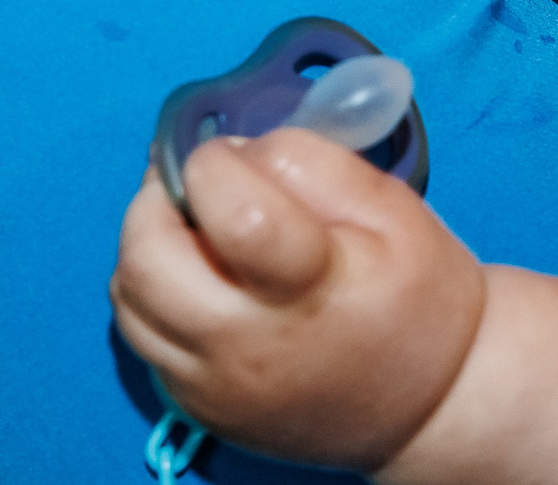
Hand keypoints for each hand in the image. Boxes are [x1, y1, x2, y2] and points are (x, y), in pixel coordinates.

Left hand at [111, 129, 485, 471]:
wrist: (428, 403)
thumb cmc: (417, 298)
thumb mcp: (392, 209)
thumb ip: (313, 164)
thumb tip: (238, 152)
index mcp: (308, 288)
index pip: (232, 213)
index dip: (213, 163)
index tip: (234, 154)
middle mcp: (246, 345)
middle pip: (146, 262)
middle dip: (154, 203)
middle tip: (195, 187)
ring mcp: (212, 384)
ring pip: (128, 301)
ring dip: (148, 249)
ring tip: (197, 232)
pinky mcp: (196, 405)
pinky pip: (144, 339)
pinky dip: (158, 297)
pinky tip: (205, 282)